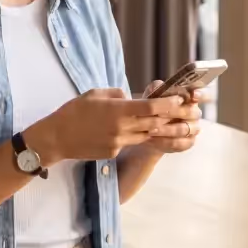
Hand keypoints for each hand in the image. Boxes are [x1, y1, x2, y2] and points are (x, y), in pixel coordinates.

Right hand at [24, 88, 194, 164]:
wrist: (57, 137)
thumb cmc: (74, 111)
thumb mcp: (95, 94)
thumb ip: (117, 94)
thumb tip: (131, 97)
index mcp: (118, 110)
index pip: (151, 106)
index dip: (169, 103)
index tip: (180, 99)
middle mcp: (121, 128)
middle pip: (154, 123)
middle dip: (174, 118)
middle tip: (190, 113)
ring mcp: (118, 142)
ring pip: (146, 134)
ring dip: (160, 129)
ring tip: (177, 124)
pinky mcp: (113, 152)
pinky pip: (130, 142)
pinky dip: (136, 136)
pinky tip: (138, 132)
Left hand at [143, 81, 205, 153]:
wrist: (149, 132)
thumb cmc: (154, 110)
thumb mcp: (151, 97)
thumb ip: (156, 89)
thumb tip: (158, 85)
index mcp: (188, 98)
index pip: (201, 94)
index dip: (200, 94)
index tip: (194, 95)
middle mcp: (194, 113)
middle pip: (191, 112)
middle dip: (174, 112)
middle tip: (158, 115)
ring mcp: (193, 128)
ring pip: (184, 129)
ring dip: (166, 129)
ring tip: (151, 130)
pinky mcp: (188, 142)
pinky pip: (180, 143)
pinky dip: (165, 142)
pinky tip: (153, 140)